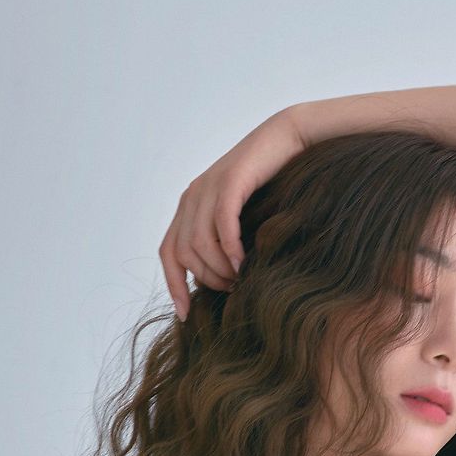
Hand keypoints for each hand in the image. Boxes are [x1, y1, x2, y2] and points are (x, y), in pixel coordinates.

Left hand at [159, 107, 305, 320]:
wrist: (288, 139)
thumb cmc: (270, 182)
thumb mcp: (241, 215)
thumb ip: (224, 239)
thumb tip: (222, 278)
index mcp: (189, 207)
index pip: (168, 253)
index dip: (173, 286)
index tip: (186, 315)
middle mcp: (191, 197)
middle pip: (183, 253)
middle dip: (206, 280)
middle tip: (232, 291)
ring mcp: (208, 187)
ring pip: (200, 243)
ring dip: (220, 269)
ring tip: (241, 280)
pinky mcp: (230, 181)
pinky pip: (222, 225)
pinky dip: (231, 249)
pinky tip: (244, 263)